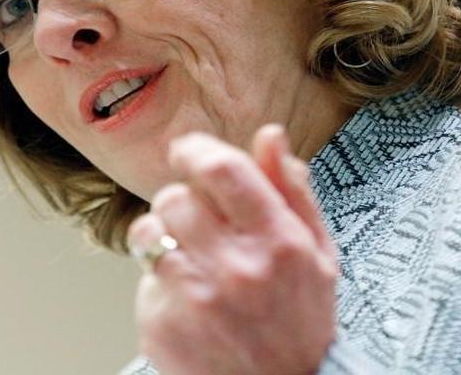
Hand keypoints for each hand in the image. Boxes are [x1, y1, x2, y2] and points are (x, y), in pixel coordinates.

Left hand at [128, 124, 338, 374]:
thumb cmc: (300, 321)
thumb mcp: (317, 254)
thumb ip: (293, 190)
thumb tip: (270, 136)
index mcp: (278, 241)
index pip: (221, 169)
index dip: (196, 150)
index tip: (188, 152)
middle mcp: (236, 267)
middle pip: (176, 196)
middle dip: (185, 202)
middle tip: (202, 224)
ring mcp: (196, 298)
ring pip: (149, 230)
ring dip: (164, 235)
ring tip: (191, 257)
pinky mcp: (163, 324)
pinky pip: (143, 276)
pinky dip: (160, 281)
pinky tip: (189, 299)